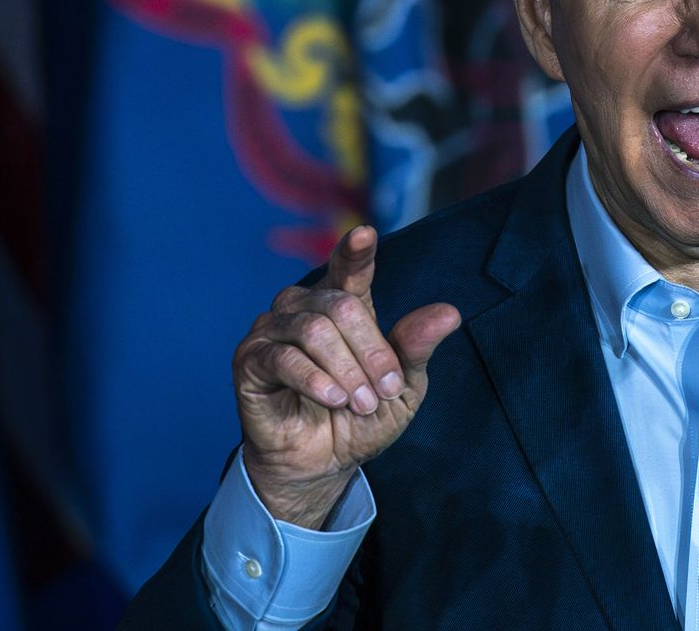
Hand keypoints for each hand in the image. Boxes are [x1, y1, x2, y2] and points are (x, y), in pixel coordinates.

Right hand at [232, 225, 459, 527]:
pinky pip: (283, 358)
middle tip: (384, 391)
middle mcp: (304, 308)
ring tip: (360, 403)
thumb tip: (449, 313)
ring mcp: (272, 330)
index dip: (356, 251)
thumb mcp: (402, 388)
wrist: (324, 463)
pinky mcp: (249, 360)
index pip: (350, 268)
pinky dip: (315, 379)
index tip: (365, 234)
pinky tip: (333, 398)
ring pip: (313, 329)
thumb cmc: (362, 418)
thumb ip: (416, 349)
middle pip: (340, 306)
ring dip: (346, 370)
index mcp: (344, 305)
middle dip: (371, 351)